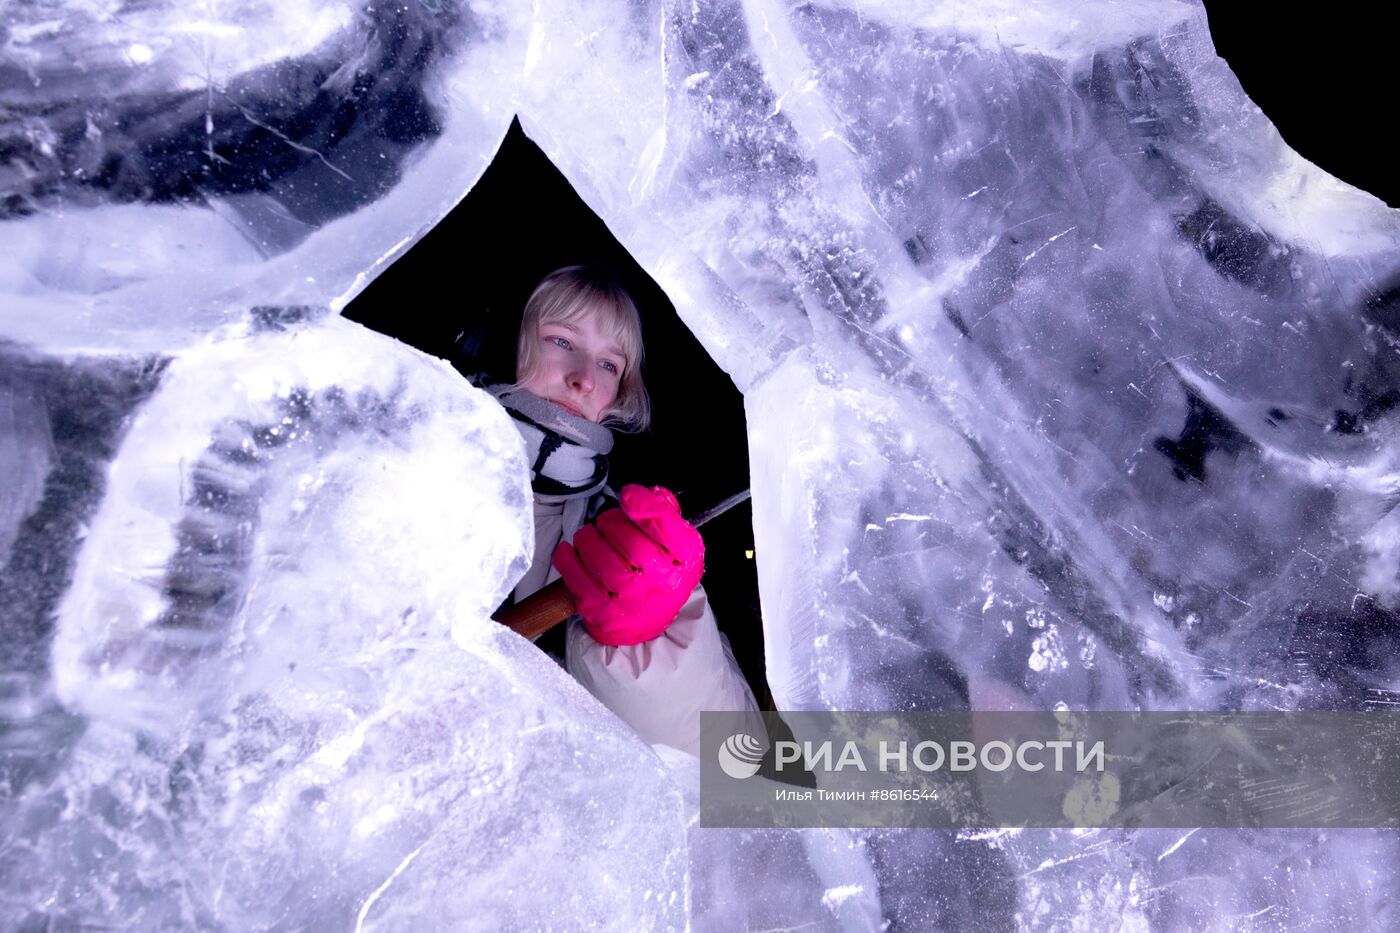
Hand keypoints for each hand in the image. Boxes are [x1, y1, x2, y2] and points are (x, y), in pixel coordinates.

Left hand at [552, 485, 704, 645]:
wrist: (648, 620)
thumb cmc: (659, 571)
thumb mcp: (675, 543)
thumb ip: (663, 512)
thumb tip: (644, 495)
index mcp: (685, 560)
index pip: (669, 529)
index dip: (646, 506)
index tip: (628, 495)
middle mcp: (662, 583)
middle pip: (634, 546)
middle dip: (611, 523)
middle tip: (605, 521)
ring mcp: (632, 601)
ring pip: (604, 562)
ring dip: (588, 539)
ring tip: (589, 535)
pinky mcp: (604, 612)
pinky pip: (578, 580)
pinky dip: (567, 559)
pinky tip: (570, 550)